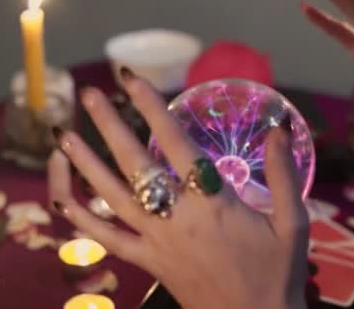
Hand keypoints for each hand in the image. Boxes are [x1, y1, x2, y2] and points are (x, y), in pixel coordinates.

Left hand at [48, 71, 308, 308]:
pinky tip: (60, 196)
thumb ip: (283, 174)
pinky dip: (79, 219)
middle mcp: (177, 218)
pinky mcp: (147, 262)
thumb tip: (277, 128)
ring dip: (84, 165)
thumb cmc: (277, 273)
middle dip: (109, 126)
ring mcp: (156, 241)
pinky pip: (106, 239)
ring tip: (62, 136)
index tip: (131, 78)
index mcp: (213, 203)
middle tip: (89, 95)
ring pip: (110, 198)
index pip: (176, 144)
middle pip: (135, 165)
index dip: (152, 107)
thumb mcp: (293, 223)